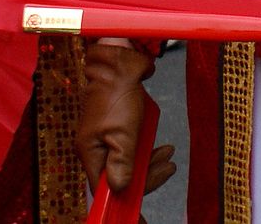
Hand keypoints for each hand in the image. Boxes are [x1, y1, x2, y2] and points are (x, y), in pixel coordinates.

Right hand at [77, 39, 175, 194]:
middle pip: (120, 177)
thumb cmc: (118, 95)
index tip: (147, 197)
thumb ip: (123, 163)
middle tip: (169, 167)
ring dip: (150, 161)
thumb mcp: (123, 133)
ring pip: (128, 163)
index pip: (107, 189)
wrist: (119, 63)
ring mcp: (105, 138)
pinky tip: (160, 146)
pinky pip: (132, 148)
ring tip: (169, 153)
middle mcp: (96, 149)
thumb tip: (120, 190)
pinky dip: (147, 148)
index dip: (128, 196)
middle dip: (146, 176)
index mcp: (91, 154)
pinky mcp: (116, 128)